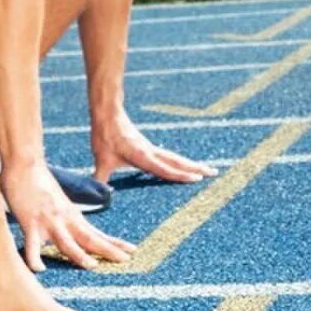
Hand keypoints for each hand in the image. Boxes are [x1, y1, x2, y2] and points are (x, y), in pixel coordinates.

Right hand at [2, 155, 135, 272]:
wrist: (24, 163)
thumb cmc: (38, 182)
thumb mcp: (58, 202)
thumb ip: (64, 217)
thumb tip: (71, 229)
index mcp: (72, 216)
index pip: (97, 233)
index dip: (114, 243)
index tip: (131, 251)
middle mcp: (64, 219)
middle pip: (89, 239)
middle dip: (108, 250)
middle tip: (125, 260)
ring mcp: (48, 221)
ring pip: (66, 242)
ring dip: (79, 255)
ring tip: (92, 266)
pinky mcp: (30, 222)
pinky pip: (32, 245)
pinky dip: (35, 258)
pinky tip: (39, 269)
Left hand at [93, 109, 216, 185]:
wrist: (108, 114)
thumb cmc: (105, 136)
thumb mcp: (101, 159)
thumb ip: (100, 178)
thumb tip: (96, 195)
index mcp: (143, 156)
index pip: (165, 169)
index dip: (181, 175)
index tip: (197, 179)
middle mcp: (151, 152)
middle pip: (178, 161)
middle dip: (196, 168)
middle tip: (214, 172)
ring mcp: (151, 148)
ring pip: (175, 158)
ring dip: (191, 164)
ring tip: (207, 169)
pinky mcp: (148, 146)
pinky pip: (168, 156)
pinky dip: (179, 162)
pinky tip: (182, 166)